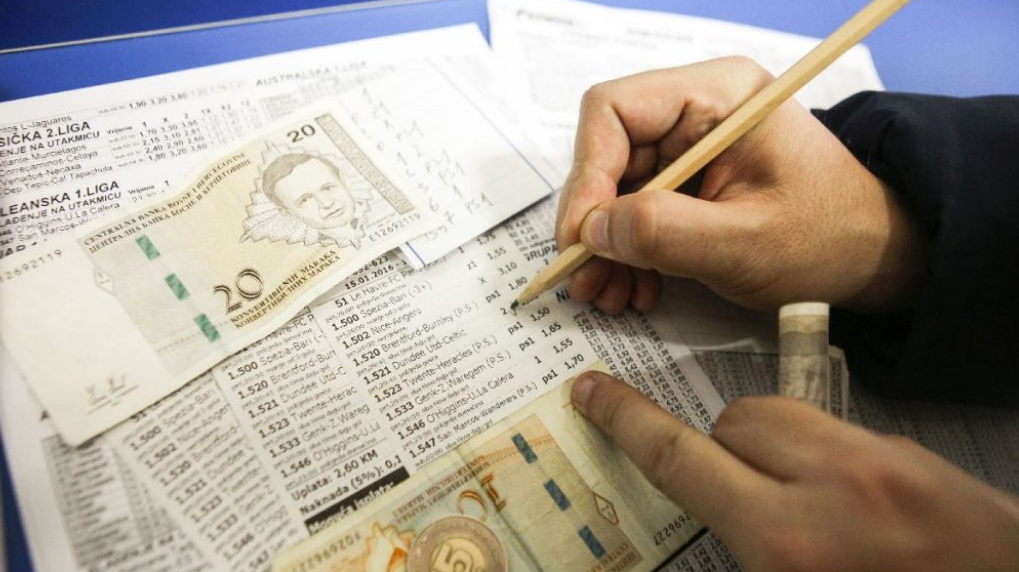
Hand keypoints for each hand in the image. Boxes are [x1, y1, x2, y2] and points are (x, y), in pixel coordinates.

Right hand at [555, 57, 923, 313]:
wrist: (871, 257)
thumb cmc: (830, 238)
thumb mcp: (746, 243)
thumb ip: (666, 234)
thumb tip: (592, 231)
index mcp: (718, 94)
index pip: (614, 111)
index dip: (588, 174)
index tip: (582, 237)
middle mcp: (696, 109)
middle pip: (608, 153)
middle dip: (593, 223)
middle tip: (585, 280)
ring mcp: (690, 146)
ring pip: (615, 188)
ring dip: (606, 246)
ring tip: (608, 295)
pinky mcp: (688, 181)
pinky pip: (636, 210)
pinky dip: (628, 252)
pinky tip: (636, 287)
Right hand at [570, 370, 1018, 571]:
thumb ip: (745, 546)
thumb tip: (711, 504)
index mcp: (789, 541)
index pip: (681, 458)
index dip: (627, 421)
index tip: (595, 391)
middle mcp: (837, 489)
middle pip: (737, 422)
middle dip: (725, 451)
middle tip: (746, 501)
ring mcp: (885, 465)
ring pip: (789, 417)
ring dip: (775, 449)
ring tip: (803, 504)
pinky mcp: (920, 459)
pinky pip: (844, 436)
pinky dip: (829, 462)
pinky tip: (855, 508)